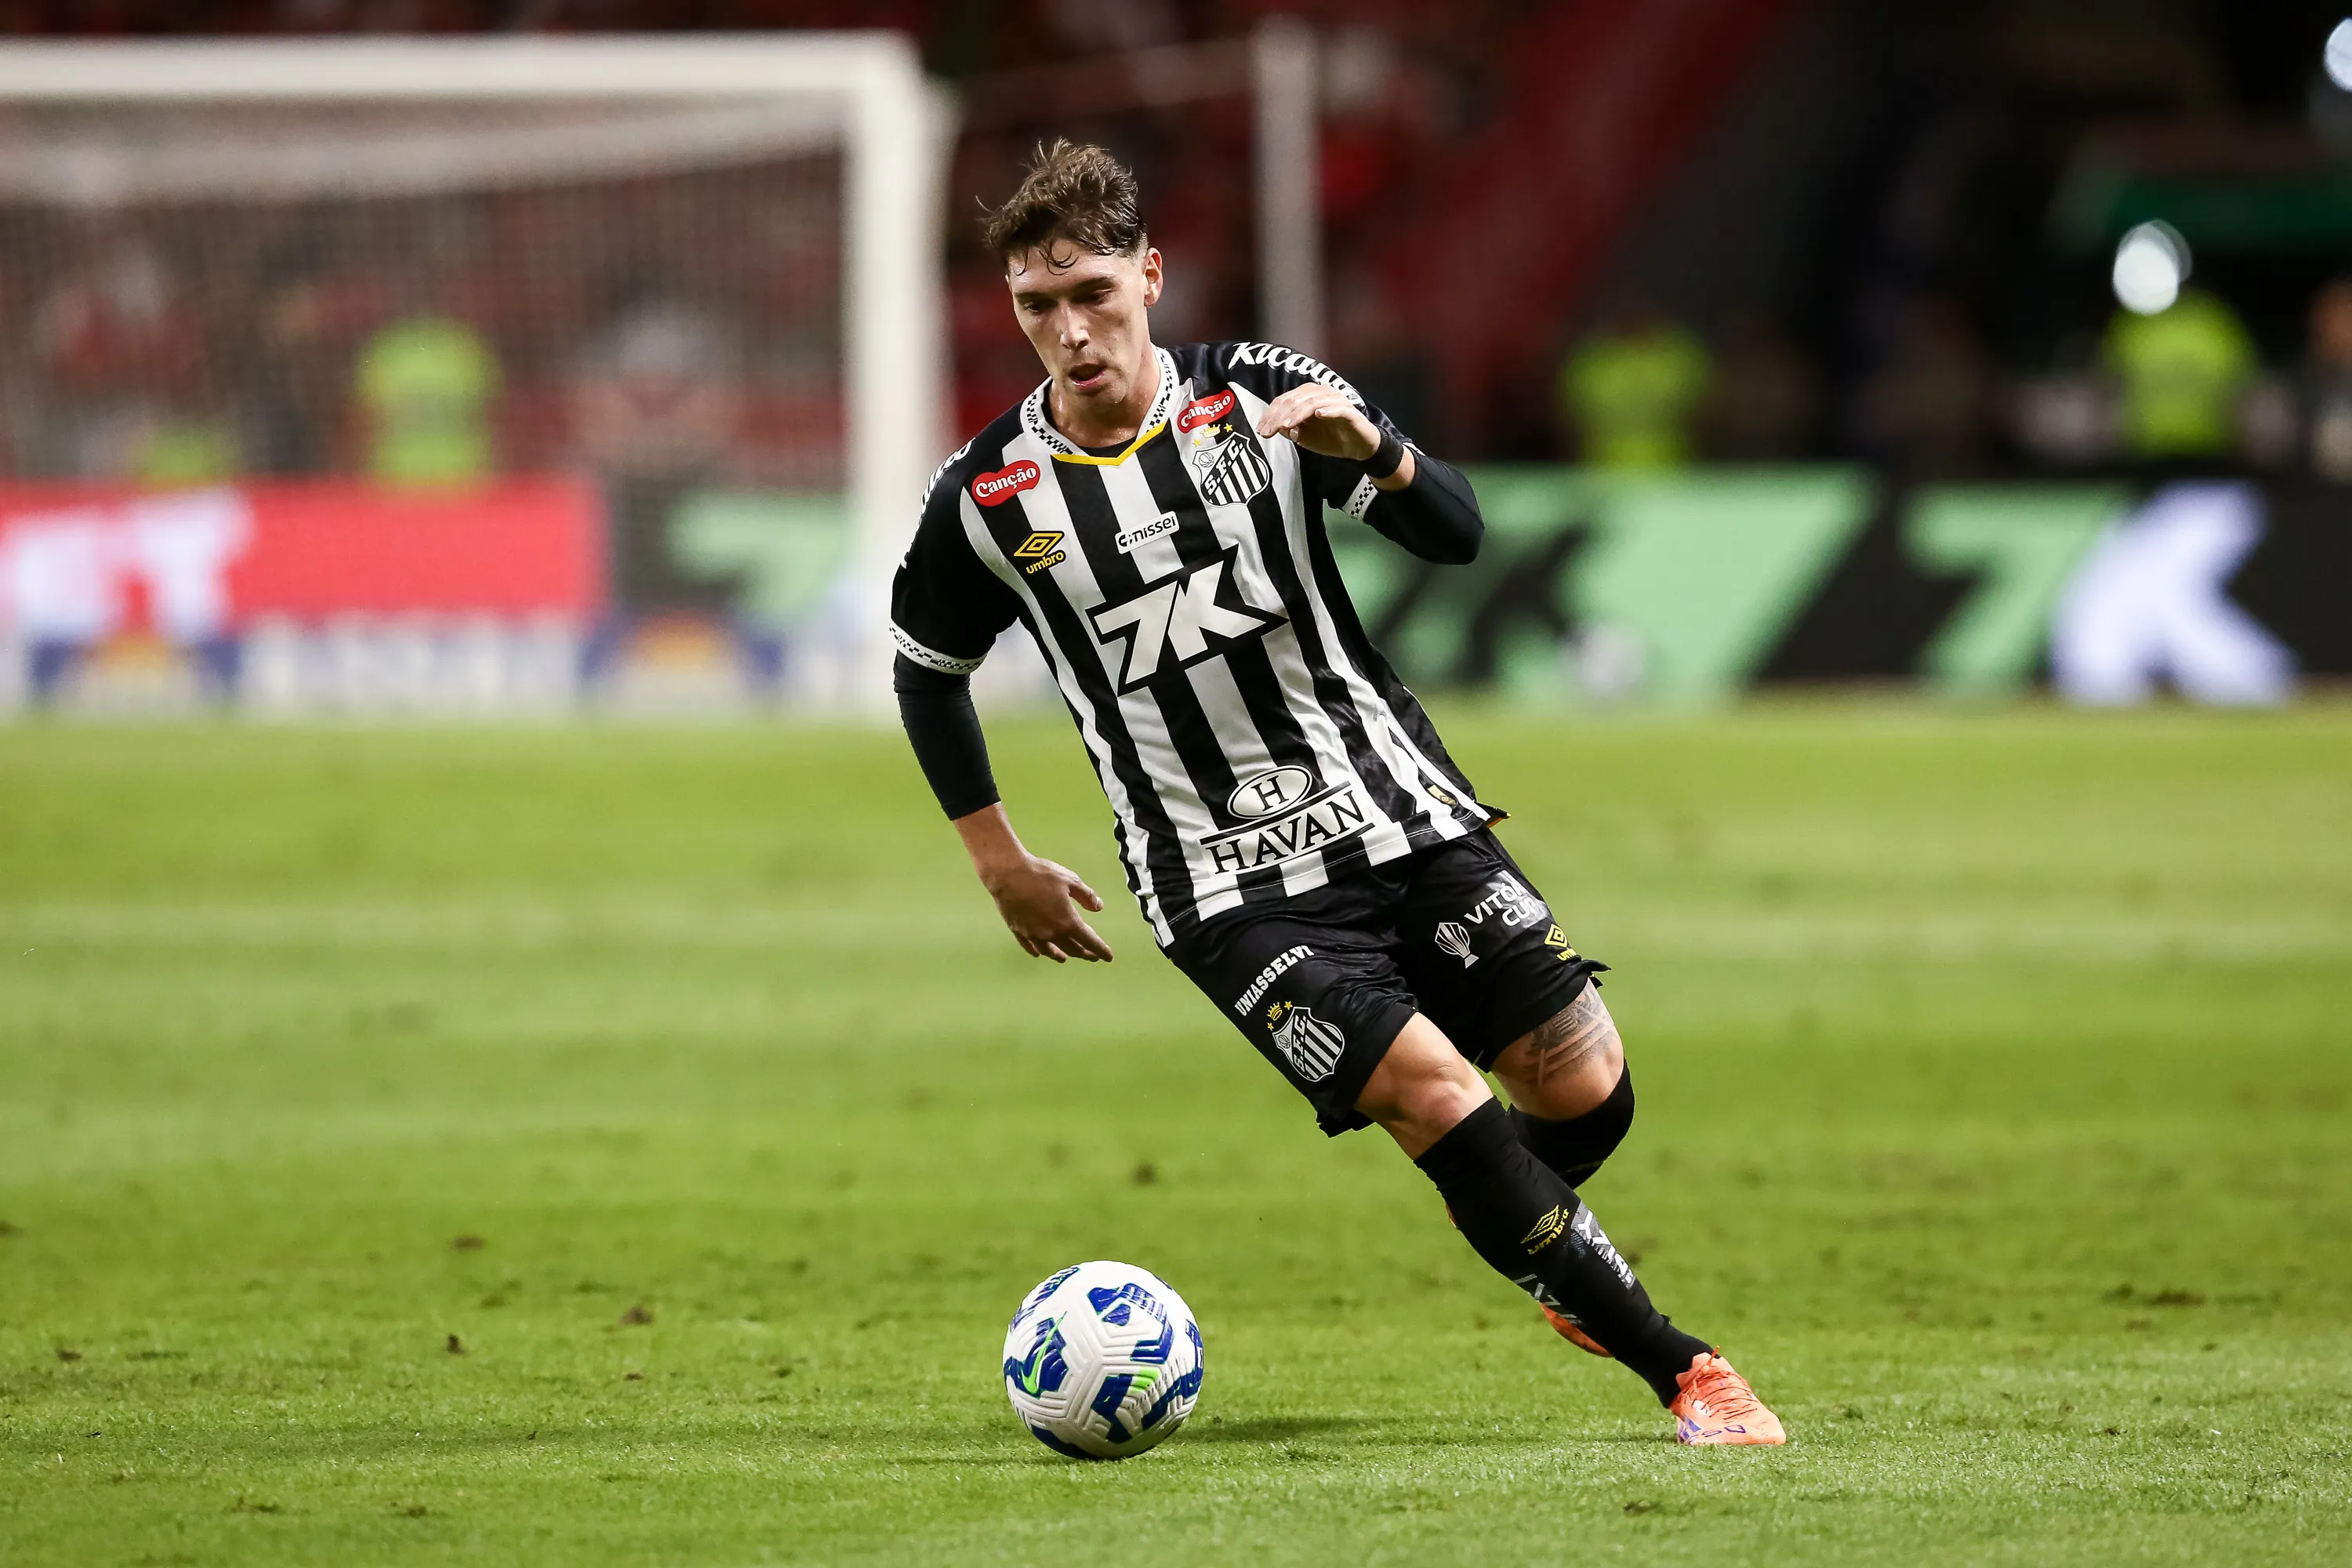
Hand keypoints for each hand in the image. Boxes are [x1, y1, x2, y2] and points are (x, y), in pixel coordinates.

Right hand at [979, 851, 1115, 962]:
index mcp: (1068, 922)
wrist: (1008, 874)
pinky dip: (1038, 951)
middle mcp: (1052, 933)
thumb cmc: (1041, 874)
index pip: (1089, 941)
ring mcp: (1033, 934)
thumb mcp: (1071, 880)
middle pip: (1072, 948)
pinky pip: (1030, 947)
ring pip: (1050, 951)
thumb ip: (1086, 896)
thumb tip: (1098, 907)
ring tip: (1065, 958)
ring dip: (1061, 954)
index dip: (1101, 950)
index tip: (1108, 957)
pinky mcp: (1018, 931)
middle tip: (1092, 955)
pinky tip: (1040, 952)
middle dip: (1084, 953)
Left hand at [1254, 383, 1378, 459]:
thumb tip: (1278, 427)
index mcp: (1308, 396)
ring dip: (1297, 414)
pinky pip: (1338, 408)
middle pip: (1295, 399)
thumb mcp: (1307, 438)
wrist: (1359, 448)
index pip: (1285, 400)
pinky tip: (1319, 415)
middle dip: (1279, 416)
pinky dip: (1328, 410)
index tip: (1261, 430)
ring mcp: (1336, 400)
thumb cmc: (1333, 439)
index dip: (1271, 414)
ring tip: (1286, 426)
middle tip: (1269, 431)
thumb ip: (1293, 431)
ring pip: (1312, 402)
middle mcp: (1321, 393)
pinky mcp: (1350, 411)